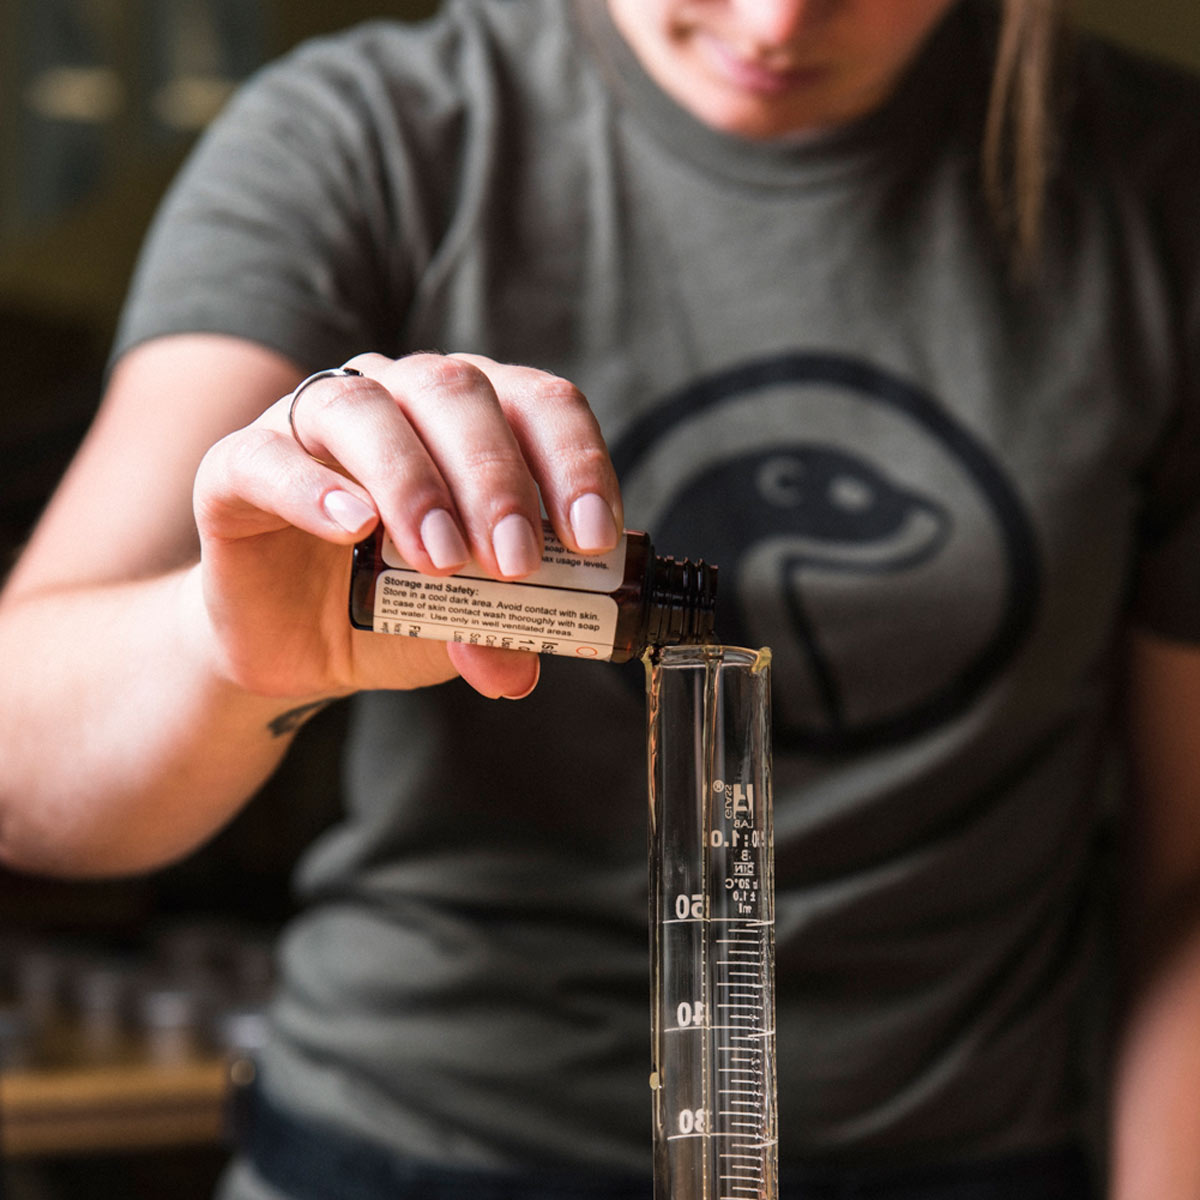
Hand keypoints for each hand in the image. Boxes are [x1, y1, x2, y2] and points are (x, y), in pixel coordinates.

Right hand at [190, 352, 622, 700]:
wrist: (296, 641)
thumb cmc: (396, 607)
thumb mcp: (463, 627)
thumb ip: (497, 633)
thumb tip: (519, 665)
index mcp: (474, 417)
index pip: (539, 404)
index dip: (574, 462)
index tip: (592, 537)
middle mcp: (399, 397)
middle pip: (457, 394)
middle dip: (497, 480)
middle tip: (515, 563)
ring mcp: (314, 423)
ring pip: (366, 409)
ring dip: (415, 483)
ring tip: (442, 562)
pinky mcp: (239, 464)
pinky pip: (269, 456)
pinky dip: (312, 489)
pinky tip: (352, 528)